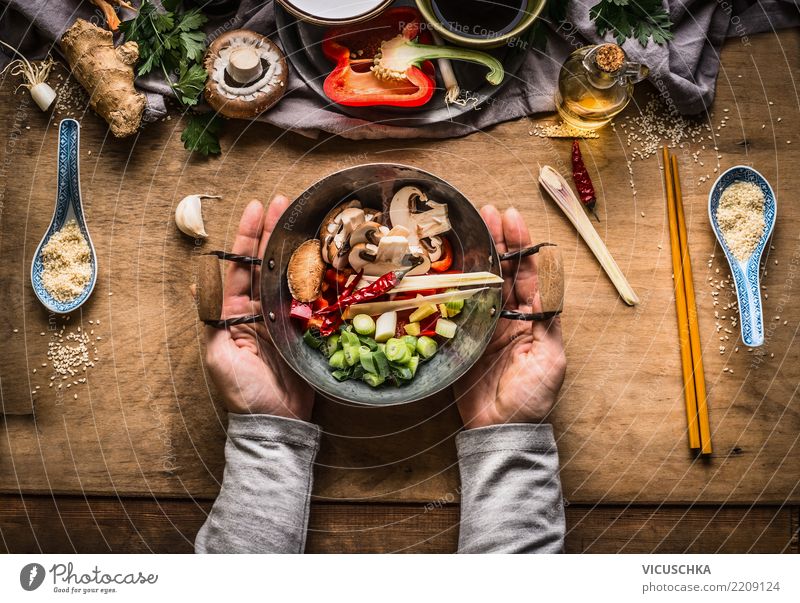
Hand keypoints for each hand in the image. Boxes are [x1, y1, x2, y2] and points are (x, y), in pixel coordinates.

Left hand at [205, 197, 313, 420]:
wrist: (277, 422)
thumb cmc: (243, 392)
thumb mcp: (217, 357)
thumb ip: (211, 321)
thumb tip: (198, 284)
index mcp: (233, 312)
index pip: (238, 266)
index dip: (247, 236)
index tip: (256, 207)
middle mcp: (258, 309)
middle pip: (265, 263)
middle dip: (273, 231)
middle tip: (284, 201)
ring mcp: (283, 318)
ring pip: (288, 274)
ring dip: (295, 247)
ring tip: (306, 218)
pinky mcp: (305, 329)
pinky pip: (311, 297)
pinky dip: (317, 276)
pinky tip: (325, 255)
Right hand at [453, 205, 565, 428]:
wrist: (500, 429)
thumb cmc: (531, 397)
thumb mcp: (549, 360)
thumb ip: (547, 322)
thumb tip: (546, 286)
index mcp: (535, 317)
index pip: (531, 272)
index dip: (522, 243)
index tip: (512, 217)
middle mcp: (510, 315)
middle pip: (505, 269)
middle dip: (498, 239)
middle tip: (486, 211)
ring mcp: (486, 324)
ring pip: (482, 281)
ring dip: (477, 253)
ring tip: (468, 225)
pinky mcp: (464, 337)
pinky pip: (458, 304)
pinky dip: (453, 283)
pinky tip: (446, 263)